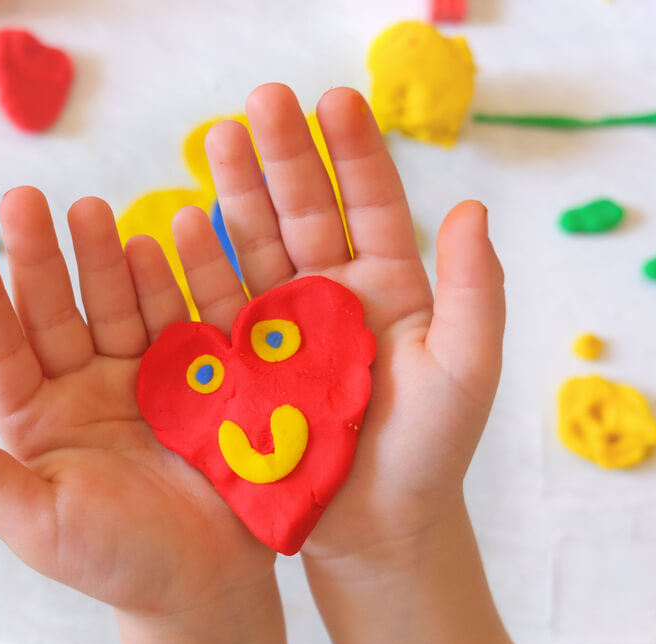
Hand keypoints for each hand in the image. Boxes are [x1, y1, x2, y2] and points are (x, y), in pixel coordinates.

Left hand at [0, 188, 274, 617]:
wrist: (208, 585)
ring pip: (117, 305)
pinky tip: (165, 240)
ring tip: (94, 211)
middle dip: (42, 257)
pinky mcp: (200, 377)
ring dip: (105, 259)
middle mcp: (83, 386)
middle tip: (25, 199)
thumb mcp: (39, 525)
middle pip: (56, 312)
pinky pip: (183, 319)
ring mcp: (143, 376)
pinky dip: (176, 280)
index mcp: (37, 417)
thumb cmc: (117, 562)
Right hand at [189, 83, 505, 565]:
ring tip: (216, 140)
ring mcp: (281, 328)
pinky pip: (217, 305)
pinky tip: (180, 224)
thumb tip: (472, 207)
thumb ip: (475, 291)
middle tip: (260, 100)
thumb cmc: (430, 453)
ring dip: (236, 193)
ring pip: (256, 246)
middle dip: (284, 155)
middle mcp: (331, 297)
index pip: (371, 203)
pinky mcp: (241, 364)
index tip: (334, 98)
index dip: (353, 152)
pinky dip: (198, 265)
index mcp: (389, 288)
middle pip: (305, 210)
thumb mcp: (466, 369)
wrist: (376, 532)